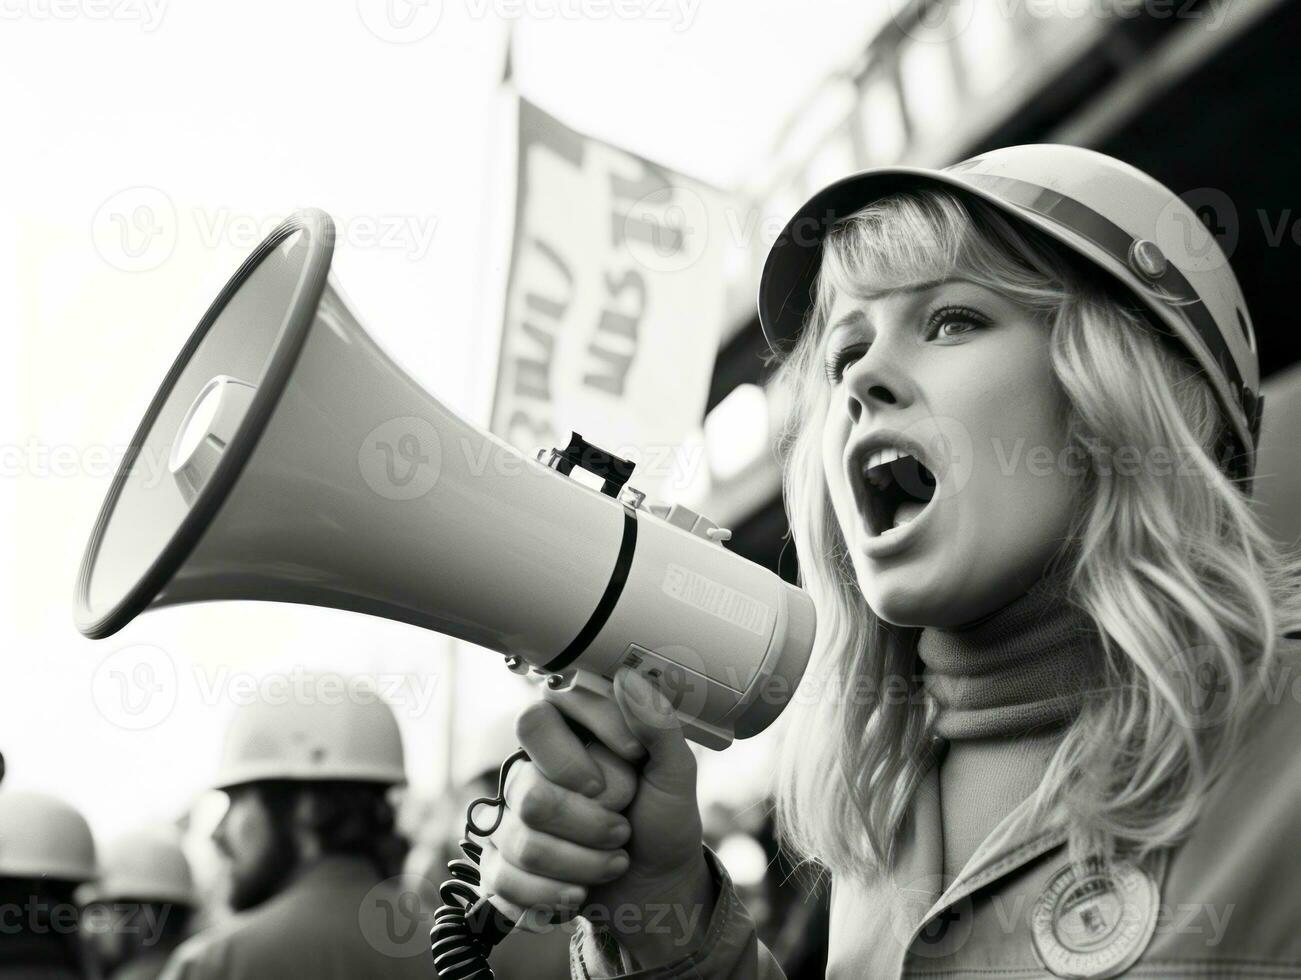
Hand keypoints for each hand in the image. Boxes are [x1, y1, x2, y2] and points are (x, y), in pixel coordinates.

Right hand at [480, 668, 715, 968]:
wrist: (656, 885)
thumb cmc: (662, 820)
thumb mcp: (675, 772)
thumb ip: (657, 724)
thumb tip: (626, 677)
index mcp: (565, 737)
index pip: (539, 718)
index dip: (586, 740)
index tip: (635, 755)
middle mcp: (530, 772)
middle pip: (532, 792)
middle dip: (591, 821)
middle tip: (623, 827)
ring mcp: (512, 820)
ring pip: (525, 842)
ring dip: (585, 863)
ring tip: (614, 859)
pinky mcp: (503, 866)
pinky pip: (506, 882)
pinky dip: (555, 895)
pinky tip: (580, 891)